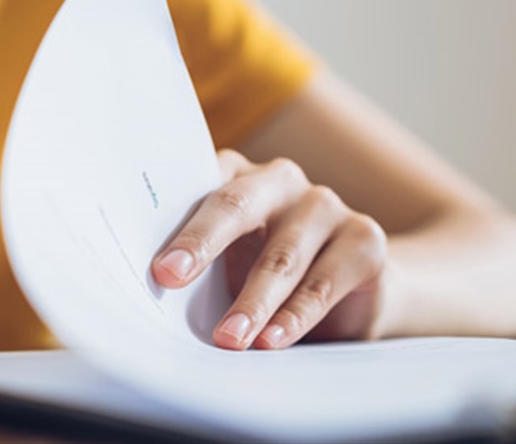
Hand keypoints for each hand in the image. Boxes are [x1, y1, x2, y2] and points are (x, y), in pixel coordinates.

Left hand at [151, 149, 389, 349]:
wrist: (350, 293)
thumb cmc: (262, 272)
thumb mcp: (225, 264)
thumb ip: (195, 265)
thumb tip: (152, 292)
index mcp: (234, 175)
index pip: (196, 187)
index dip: (172, 222)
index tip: (154, 265)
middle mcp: (279, 180)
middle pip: (235, 206)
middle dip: (201, 244)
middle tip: (170, 279)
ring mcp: (324, 205)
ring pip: (280, 255)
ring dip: (252, 301)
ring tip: (228, 338)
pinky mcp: (363, 239)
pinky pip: (323, 282)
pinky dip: (295, 316)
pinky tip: (272, 340)